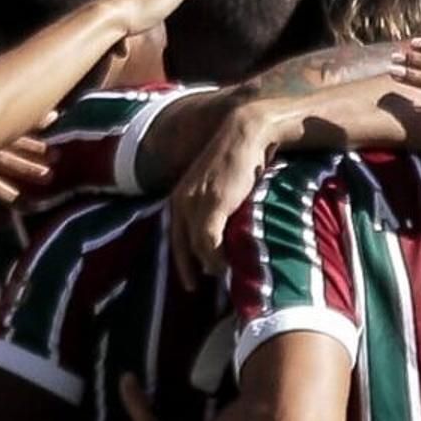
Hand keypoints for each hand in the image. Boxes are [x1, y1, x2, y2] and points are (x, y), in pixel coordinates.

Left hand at [169, 105, 278, 284]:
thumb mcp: (218, 182)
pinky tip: (227, 265)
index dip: (181, 259)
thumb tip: (221, 229)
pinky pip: (209, 242)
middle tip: (196, 287)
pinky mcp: (212, 205)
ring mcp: (195, 202)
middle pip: (181, 244)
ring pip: (196, 246)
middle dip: (187, 268)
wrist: (245, 133)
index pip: (174, 235)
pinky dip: (217, 257)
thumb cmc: (238, 156)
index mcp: (179, 194)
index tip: (189, 279)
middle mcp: (182, 200)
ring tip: (223, 274)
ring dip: (209, 264)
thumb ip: (213, 202)